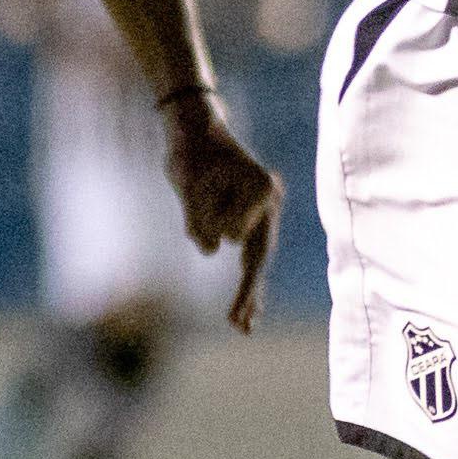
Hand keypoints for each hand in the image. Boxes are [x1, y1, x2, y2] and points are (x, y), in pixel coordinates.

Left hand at [163, 89, 284, 332]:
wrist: (198, 133)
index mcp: (260, 187)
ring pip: (257, 261)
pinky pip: (253, 258)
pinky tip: (244, 313)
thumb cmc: (191, 152)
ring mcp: (264, 213)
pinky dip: (247, 285)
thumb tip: (211, 250)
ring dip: (246, 291)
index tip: (196, 196)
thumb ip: (197, 216)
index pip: (235, 229)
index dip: (210, 224)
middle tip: (237, 323)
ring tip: (241, 326)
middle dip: (247, 291)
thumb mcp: (187, 182)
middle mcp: (270, 202)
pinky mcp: (253, 222)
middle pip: (259, 254)